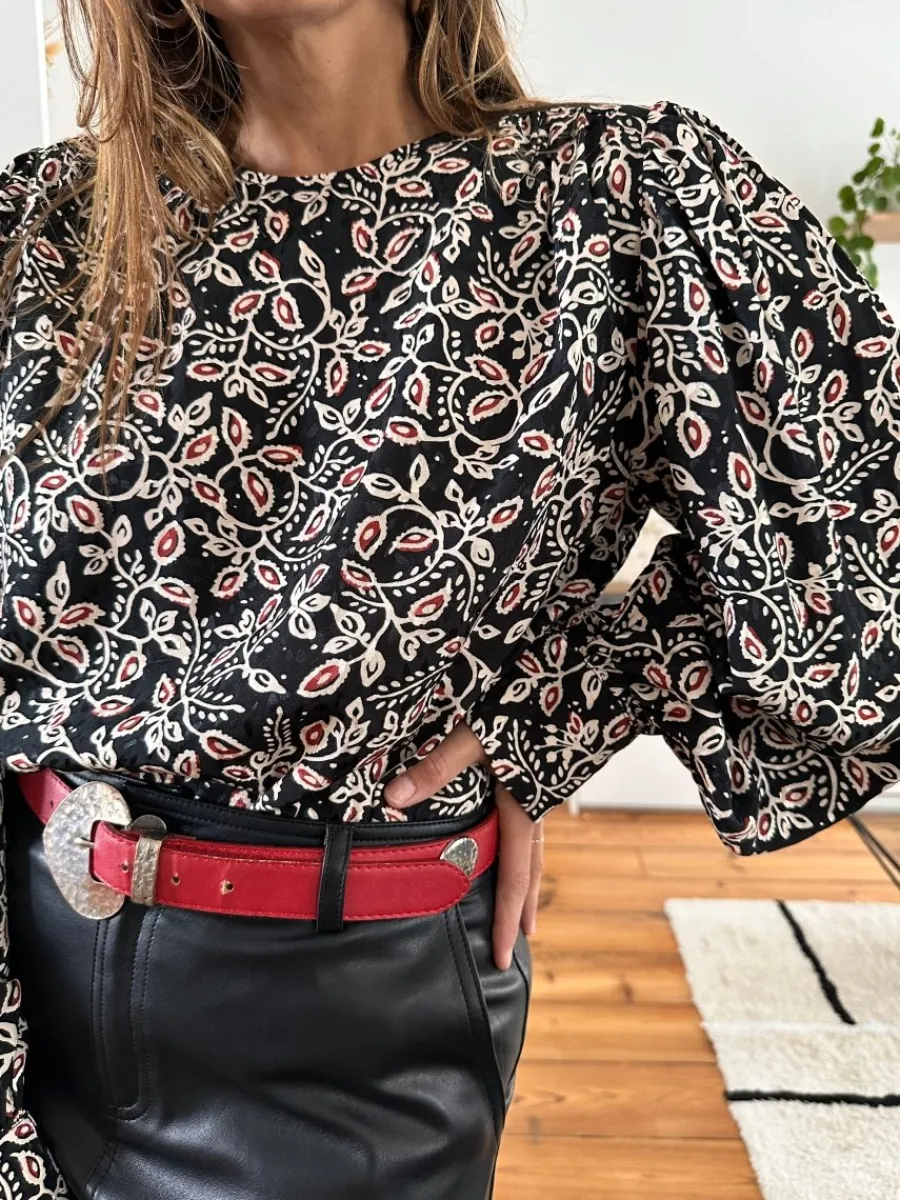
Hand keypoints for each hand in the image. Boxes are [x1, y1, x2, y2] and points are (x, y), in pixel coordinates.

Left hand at [383, 721, 543, 969]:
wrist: (584, 674)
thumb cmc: (528, 702)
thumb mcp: (477, 734)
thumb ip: (437, 767)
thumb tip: (394, 798)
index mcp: (523, 808)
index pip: (514, 878)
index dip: (504, 919)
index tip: (500, 955)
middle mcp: (537, 805)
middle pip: (531, 870)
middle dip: (521, 908)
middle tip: (516, 942)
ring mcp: (544, 788)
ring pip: (536, 847)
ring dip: (527, 879)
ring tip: (520, 902)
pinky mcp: (544, 771)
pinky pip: (534, 822)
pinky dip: (524, 845)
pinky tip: (512, 837)